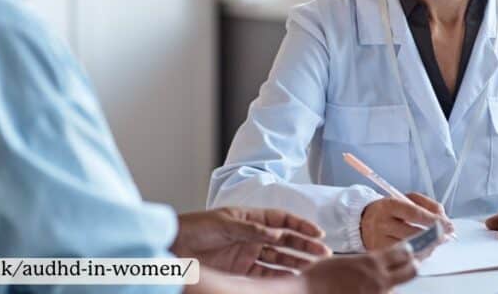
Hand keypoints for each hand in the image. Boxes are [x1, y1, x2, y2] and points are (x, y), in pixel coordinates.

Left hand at [172, 207, 331, 275]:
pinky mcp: (241, 271)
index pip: (281, 220)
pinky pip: (265, 274)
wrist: (172, 248)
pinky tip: (293, 280)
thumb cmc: (194, 228)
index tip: (318, 233)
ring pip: (279, 258)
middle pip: (285, 240)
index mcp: (249, 218)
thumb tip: (276, 234)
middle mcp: (252, 235)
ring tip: (314, 269)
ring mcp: (248, 253)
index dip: (300, 225)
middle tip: (324, 254)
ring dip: (296, 263)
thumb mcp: (223, 225)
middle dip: (305, 246)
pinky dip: (280, 277)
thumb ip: (250, 230)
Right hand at [300, 244, 420, 293]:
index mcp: (371, 263)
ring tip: (377, 282)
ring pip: (395, 288)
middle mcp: (379, 281)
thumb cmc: (318, 277)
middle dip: (413, 265)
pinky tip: (366, 291)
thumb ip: (365, 262)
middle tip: (412, 263)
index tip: (409, 249)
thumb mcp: (343, 261)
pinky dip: (378, 293)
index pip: (403, 253)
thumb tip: (377, 264)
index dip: (408, 250)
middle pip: (411, 271)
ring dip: (390, 284)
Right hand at [359, 193, 454, 249]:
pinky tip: (424, 251)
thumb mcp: (405, 199)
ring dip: (428, 247)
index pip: (414, 213)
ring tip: (436, 244)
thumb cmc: (390, 211)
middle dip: (434, 236)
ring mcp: (379, 241)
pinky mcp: (380, 254)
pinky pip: (403, 259)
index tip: (448, 225)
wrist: (364, 222)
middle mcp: (382, 223)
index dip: (434, 220)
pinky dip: (417, 256)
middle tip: (446, 237)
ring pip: (409, 249)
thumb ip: (426, 205)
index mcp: (388, 205)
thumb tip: (443, 218)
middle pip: (413, 233)